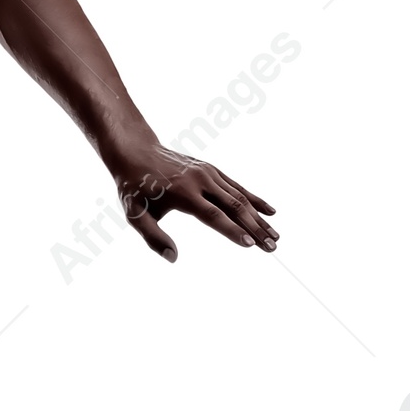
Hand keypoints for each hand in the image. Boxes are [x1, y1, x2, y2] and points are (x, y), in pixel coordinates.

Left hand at [107, 140, 277, 262]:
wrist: (136, 152)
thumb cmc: (134, 188)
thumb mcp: (135, 215)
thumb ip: (153, 237)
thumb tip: (173, 258)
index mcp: (182, 193)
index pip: (213, 215)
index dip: (232, 230)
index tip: (251, 245)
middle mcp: (200, 181)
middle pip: (234, 207)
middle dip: (255, 229)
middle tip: (272, 249)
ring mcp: (208, 173)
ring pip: (240, 197)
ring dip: (259, 218)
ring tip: (275, 238)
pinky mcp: (212, 170)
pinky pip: (237, 186)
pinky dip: (255, 199)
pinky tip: (271, 212)